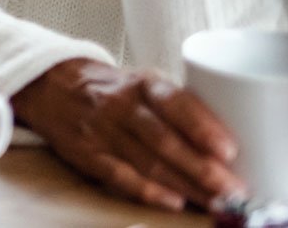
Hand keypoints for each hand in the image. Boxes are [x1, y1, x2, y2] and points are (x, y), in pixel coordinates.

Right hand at [12, 57, 242, 211]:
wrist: (53, 86)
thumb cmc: (115, 90)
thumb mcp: (144, 83)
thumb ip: (179, 107)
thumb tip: (231, 146)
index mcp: (143, 83)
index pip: (175, 103)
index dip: (202, 127)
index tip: (229, 150)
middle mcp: (121, 105)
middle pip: (165, 140)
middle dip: (203, 168)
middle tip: (234, 190)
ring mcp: (102, 130)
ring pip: (148, 161)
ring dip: (185, 185)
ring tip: (215, 202)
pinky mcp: (87, 153)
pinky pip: (119, 175)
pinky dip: (147, 191)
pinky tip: (172, 202)